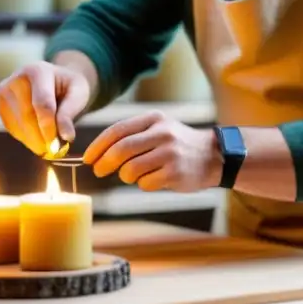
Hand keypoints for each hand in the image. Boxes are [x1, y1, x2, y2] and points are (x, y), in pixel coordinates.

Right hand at [0, 61, 89, 154]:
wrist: (54, 82)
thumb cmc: (68, 87)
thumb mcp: (78, 93)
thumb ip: (70, 113)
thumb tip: (66, 136)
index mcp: (37, 70)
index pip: (42, 104)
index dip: (49, 127)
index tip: (58, 145)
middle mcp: (16, 78)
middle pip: (27, 116)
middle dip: (42, 138)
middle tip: (55, 151)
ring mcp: (4, 92)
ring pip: (19, 126)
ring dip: (35, 141)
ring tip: (51, 145)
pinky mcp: (1, 105)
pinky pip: (13, 129)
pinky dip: (27, 139)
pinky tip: (39, 138)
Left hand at [84, 109, 222, 191]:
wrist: (214, 155)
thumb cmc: (178, 144)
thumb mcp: (159, 129)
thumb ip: (133, 136)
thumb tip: (98, 153)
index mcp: (154, 119)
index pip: (117, 130)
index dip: (98, 145)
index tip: (87, 158)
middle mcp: (162, 133)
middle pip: (121, 150)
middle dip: (104, 162)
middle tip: (98, 170)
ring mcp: (170, 153)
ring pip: (130, 170)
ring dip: (126, 176)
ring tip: (136, 174)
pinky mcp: (175, 172)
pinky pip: (145, 183)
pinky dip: (143, 184)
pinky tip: (155, 179)